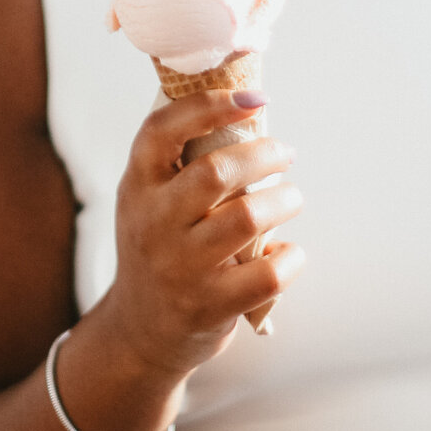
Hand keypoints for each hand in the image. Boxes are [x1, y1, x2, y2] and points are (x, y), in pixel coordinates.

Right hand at [101, 88, 303, 382]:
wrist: (141, 332)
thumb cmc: (159, 250)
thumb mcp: (149, 201)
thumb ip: (178, 162)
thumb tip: (243, 104)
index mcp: (138, 186)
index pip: (161, 131)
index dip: (208, 106)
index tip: (253, 99)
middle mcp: (154, 223)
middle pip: (217, 171)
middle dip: (266, 154)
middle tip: (285, 154)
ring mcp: (181, 267)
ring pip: (249, 216)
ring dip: (285, 200)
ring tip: (291, 198)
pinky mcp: (210, 305)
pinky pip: (269, 274)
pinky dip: (292, 258)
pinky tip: (287, 253)